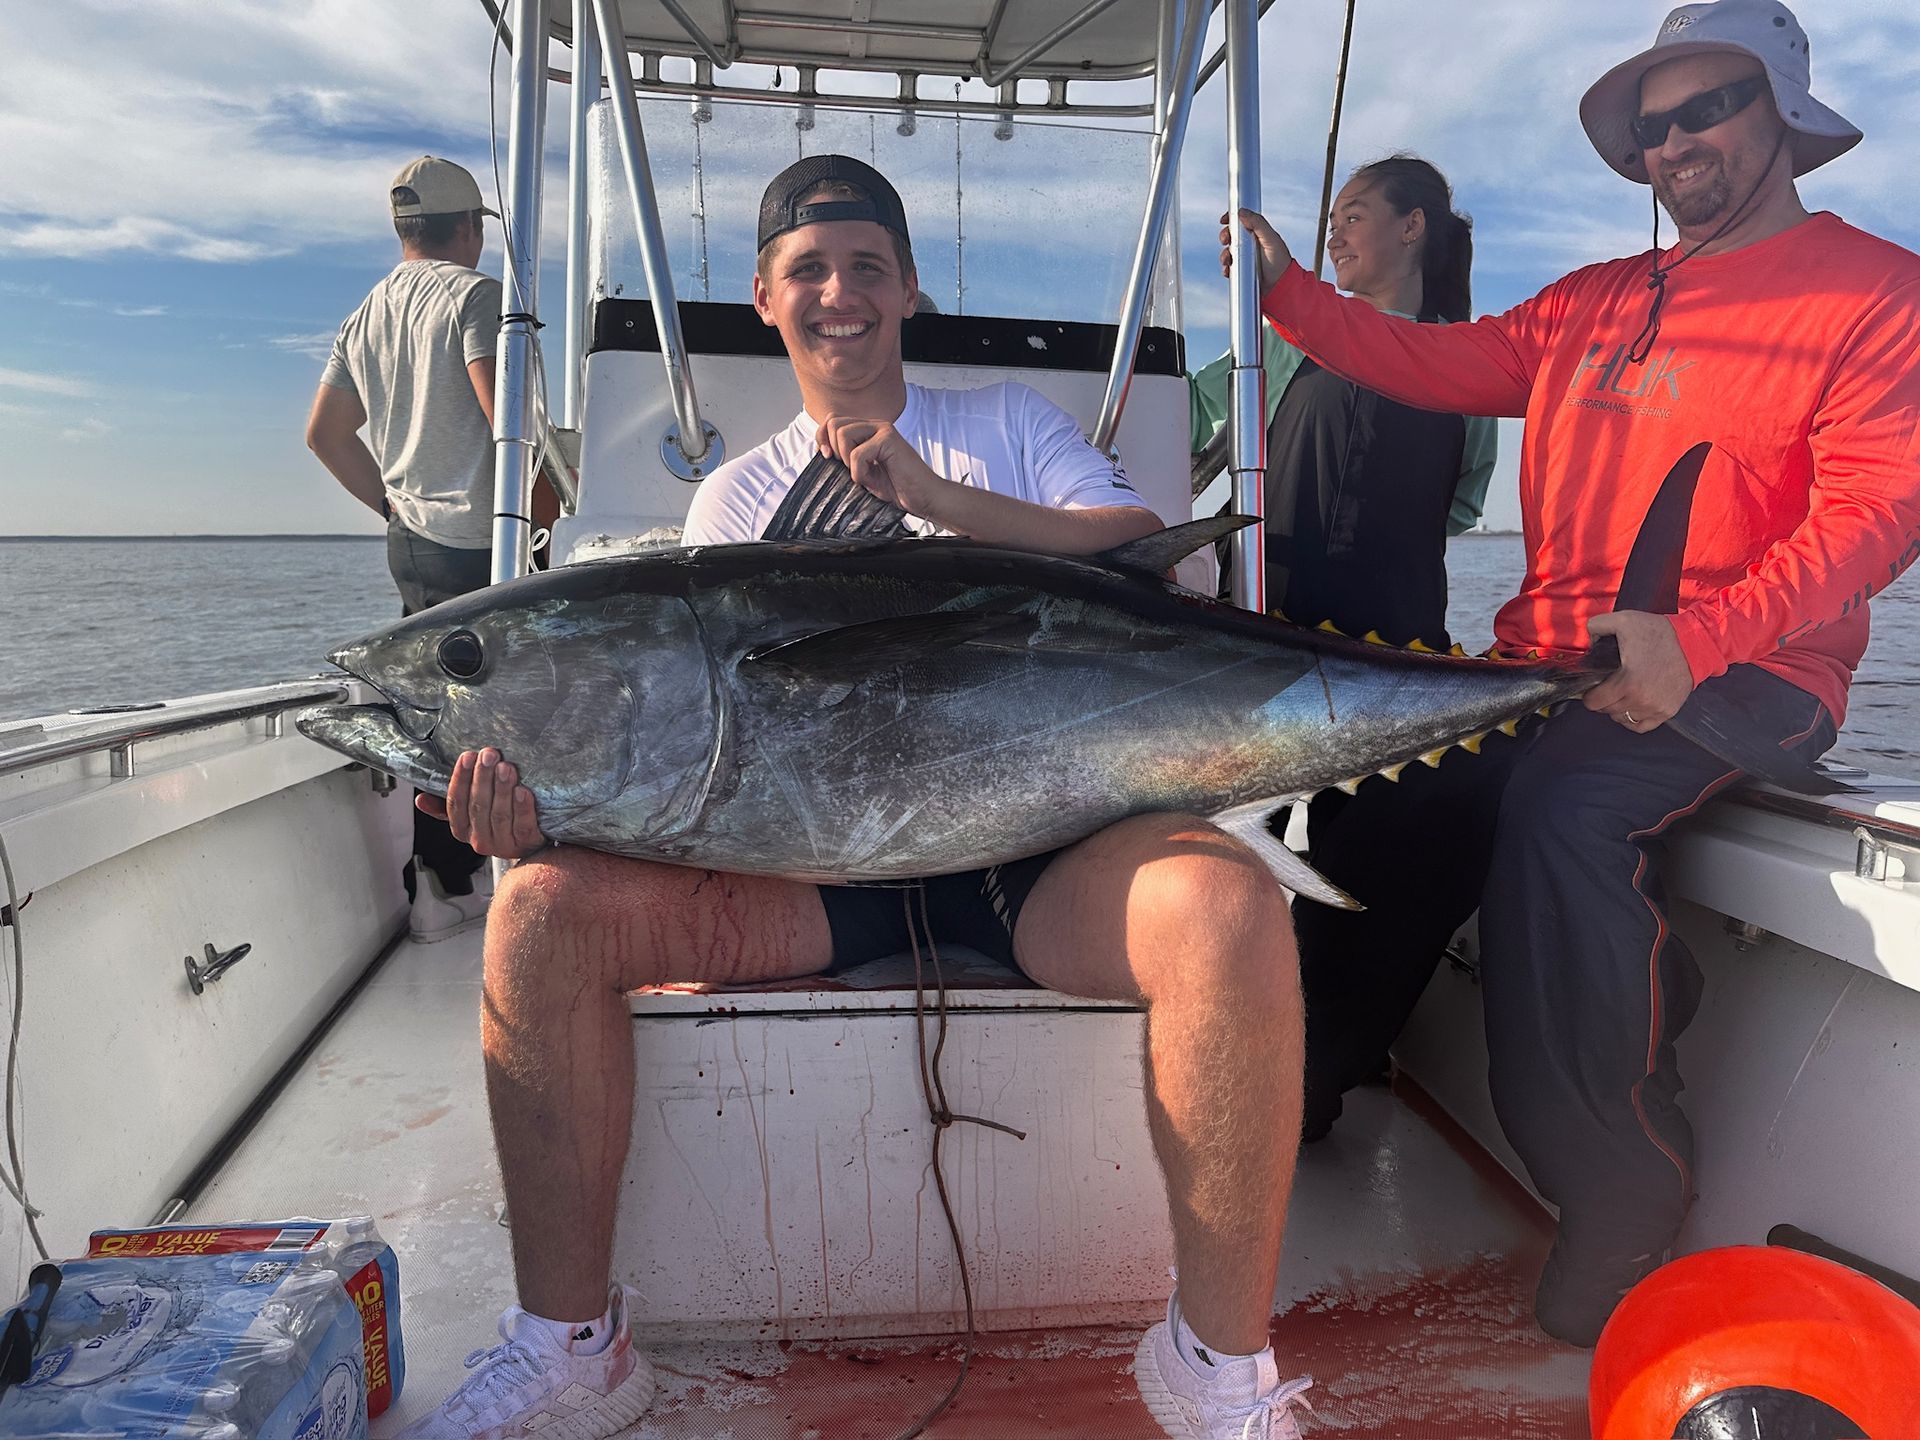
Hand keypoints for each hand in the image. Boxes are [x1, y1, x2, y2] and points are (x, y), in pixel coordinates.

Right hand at [415, 748, 547, 857]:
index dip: (460, 779)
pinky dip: (522, 808)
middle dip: (483, 778)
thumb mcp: (470, 815)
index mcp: (462, 830)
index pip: (455, 804)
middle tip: (489, 754)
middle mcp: (480, 840)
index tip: (467, 756)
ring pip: (499, 815)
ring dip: (502, 789)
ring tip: (506, 767)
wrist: (532, 843)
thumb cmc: (499, 821)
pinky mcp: (526, 844)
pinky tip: (523, 791)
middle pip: (478, 806)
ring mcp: (503, 844)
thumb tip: (420, 799)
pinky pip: (523, 826)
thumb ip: (448, 806)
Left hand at [817, 417, 948, 516]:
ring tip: (863, 474)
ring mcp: (883, 430)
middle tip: (849, 469)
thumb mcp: (863, 471)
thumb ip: (846, 457)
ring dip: (847, 461)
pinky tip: (872, 481)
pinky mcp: (889, 440)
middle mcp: (875, 425)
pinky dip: (859, 472)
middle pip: (834, 423)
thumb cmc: (897, 487)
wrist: (924, 498)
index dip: (823, 437)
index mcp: (867, 430)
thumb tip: (824, 450)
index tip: (828, 457)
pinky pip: (857, 454)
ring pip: (843, 434)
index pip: (833, 420)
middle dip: (834, 449)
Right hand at [1218, 208, 1293, 294]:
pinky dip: (1226, 268)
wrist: (1280, 286)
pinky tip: (1228, 270)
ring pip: (1228, 252)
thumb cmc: (1280, 262)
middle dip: (1225, 236)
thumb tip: (1241, 212)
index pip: (1242, 222)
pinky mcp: (1241, 271)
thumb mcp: (1271, 238)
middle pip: (1231, 236)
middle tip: (1225, 240)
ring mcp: (1245, 258)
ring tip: (1227, 259)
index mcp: (1258, 234)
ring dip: (1224, 254)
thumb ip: (1258, 223)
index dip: (1231, 219)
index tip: (1223, 220)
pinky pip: (1228, 267)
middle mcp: (1250, 244)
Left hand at [1582, 612, 1696, 733]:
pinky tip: (1632, 706)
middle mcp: (1641, 699)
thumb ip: (1596, 625)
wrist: (1694, 643)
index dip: (1589, 695)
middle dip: (1603, 699)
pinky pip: (1641, 726)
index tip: (1593, 687)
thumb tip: (1585, 639)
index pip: (1594, 703)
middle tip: (1608, 686)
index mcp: (1627, 682)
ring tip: (1622, 693)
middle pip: (1607, 710)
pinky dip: (1632, 719)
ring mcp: (1655, 708)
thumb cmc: (1660, 633)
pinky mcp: (1667, 712)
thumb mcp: (1624, 620)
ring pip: (1622, 719)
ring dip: (1618, 708)